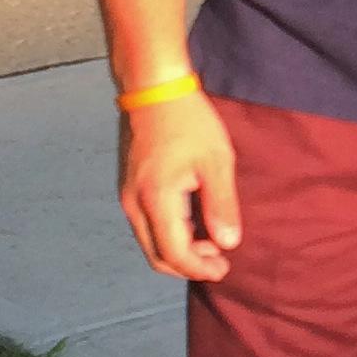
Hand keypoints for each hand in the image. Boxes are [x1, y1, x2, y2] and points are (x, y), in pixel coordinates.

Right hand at [118, 92, 242, 280]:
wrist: (153, 87)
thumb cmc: (189, 120)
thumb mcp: (215, 162)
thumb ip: (221, 205)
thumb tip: (229, 244)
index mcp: (155, 200)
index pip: (174, 254)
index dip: (200, 269)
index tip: (225, 268)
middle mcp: (134, 204)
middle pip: (156, 256)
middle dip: (188, 265)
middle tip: (220, 260)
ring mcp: (127, 195)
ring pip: (150, 242)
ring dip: (179, 250)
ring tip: (212, 240)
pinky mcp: (129, 186)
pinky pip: (146, 224)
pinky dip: (169, 234)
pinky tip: (194, 221)